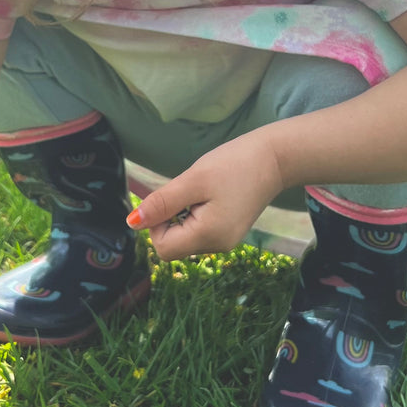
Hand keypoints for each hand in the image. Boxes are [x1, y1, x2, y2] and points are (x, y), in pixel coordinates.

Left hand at [125, 131, 284, 262]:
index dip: (156, 224)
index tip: (170, 198)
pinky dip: (195, 215)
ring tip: (201, 192)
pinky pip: (199, 231)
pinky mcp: (229, 231)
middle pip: (173, 245)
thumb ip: (162, 203)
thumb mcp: (193, 180)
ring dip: (182, 216)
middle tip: (187, 191)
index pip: (163, 248)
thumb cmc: (234, 164)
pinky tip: (209, 195)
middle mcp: (218, 246)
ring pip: (185, 238)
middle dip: (170, 219)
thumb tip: (132, 223)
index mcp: (209, 237)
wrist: (275, 158)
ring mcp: (226, 241)